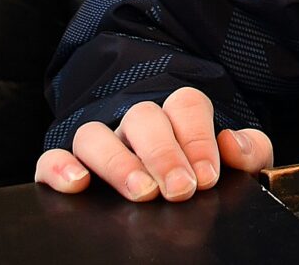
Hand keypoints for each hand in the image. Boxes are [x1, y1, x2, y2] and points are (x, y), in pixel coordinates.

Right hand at [34, 87, 273, 200]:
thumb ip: (249, 151)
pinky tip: (77, 185)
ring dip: (117, 162)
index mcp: (177, 116)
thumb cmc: (203, 174)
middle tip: (179, 190)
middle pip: (143, 117)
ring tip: (141, 192)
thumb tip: (231, 144)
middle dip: (163, 154)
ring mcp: (101, 144)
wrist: (172, 194)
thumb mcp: (236, 164)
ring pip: (94, 134)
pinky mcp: (67, 168)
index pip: (185, 105)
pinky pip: (50, 157)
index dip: (197, 138)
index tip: (206, 177)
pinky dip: (58, 167)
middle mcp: (136, 125)